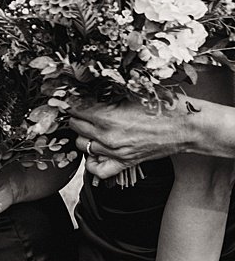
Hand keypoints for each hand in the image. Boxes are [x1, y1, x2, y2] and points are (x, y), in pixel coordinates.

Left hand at [69, 101, 187, 168]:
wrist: (186, 126)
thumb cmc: (163, 106)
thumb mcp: (131, 92)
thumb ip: (106, 93)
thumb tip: (85, 91)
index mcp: (107, 117)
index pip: (75, 109)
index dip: (74, 102)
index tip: (76, 98)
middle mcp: (108, 137)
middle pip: (75, 127)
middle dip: (78, 117)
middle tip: (85, 111)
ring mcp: (116, 152)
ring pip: (83, 146)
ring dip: (84, 136)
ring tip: (92, 127)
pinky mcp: (125, 163)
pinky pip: (98, 169)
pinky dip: (93, 162)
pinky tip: (96, 150)